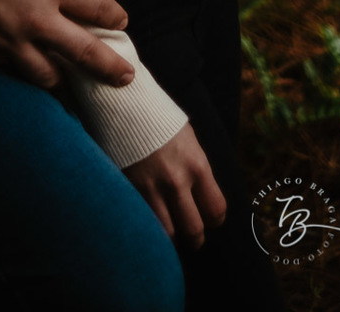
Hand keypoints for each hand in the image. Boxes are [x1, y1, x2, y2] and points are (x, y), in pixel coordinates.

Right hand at [0, 0, 136, 91]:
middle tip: (125, 76)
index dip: (114, 17)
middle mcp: (36, 16)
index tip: (121, 21)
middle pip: (86, 53)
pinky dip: (24, 69)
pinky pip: (11, 68)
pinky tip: (27, 67)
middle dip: (110, 68)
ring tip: (69, 76)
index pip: (97, 8)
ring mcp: (8, 37)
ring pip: (47, 73)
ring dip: (63, 74)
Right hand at [125, 122, 226, 247]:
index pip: (216, 209)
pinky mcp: (129, 189)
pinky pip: (144, 221)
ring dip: (171, 235)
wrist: (123, 101)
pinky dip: (149, 226)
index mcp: (197, 165)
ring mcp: (151, 187)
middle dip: (196, 237)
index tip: (210, 218)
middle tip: (191, 234)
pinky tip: (150, 219)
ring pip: (168, 233)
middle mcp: (176, 181)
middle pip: (194, 229)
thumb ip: (197, 168)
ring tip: (170, 229)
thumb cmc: (158, 117)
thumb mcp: (187, 139)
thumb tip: (203, 194)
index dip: (215, 219)